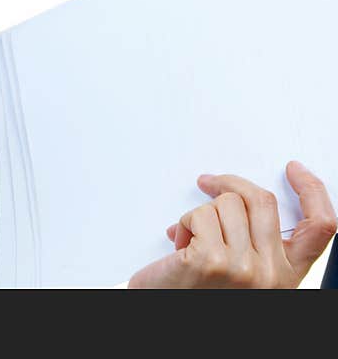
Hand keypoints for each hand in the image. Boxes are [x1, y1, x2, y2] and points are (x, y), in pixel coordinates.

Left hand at [128, 161, 336, 287]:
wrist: (165, 314)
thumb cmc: (197, 292)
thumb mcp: (241, 272)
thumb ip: (253, 242)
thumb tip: (240, 197)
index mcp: (285, 275)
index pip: (319, 228)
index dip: (312, 190)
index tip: (293, 170)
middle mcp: (270, 275)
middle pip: (262, 201)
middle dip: (229, 183)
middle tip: (208, 183)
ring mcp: (242, 269)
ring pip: (226, 202)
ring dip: (200, 212)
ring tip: (191, 237)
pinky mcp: (210, 261)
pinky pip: (199, 215)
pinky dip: (184, 223)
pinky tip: (180, 244)